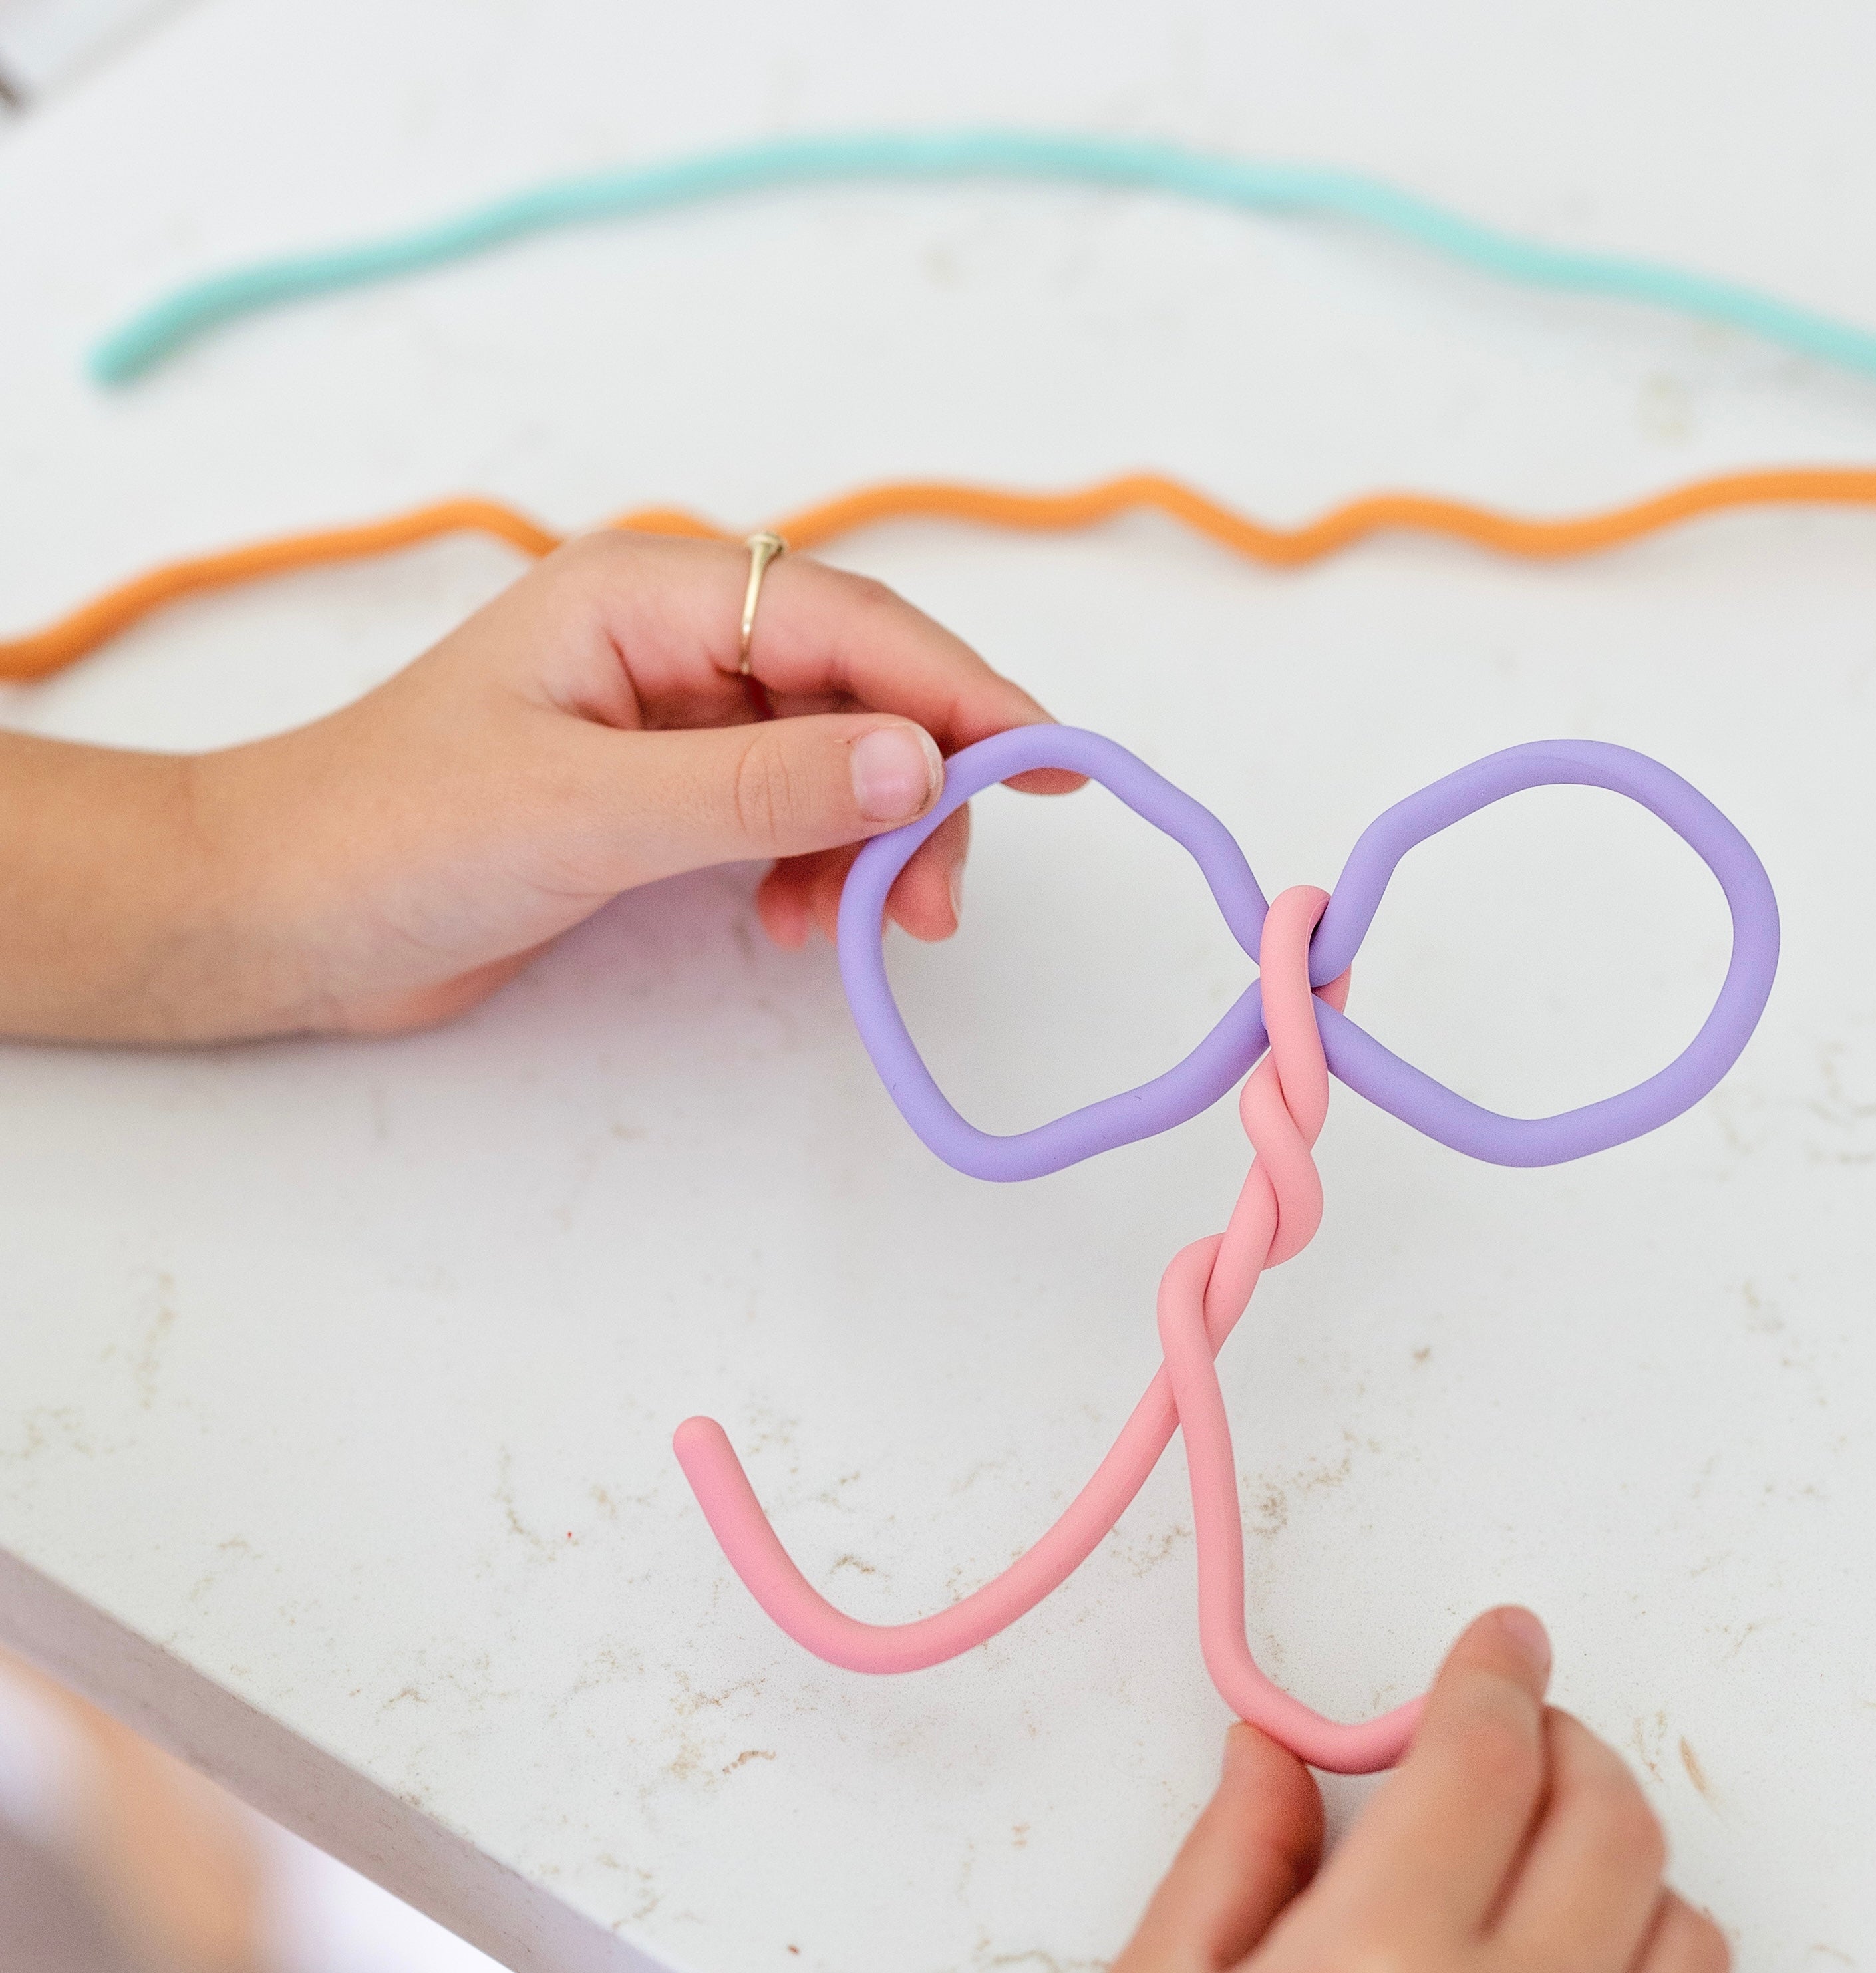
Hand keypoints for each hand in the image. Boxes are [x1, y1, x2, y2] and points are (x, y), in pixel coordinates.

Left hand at [0, 530, 1076, 1041]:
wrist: (278, 916)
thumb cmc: (394, 835)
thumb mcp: (589, 812)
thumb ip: (759, 787)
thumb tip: (915, 763)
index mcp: (647, 596)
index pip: (850, 624)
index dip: (964, 691)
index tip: (1055, 762)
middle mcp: (672, 640)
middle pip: (860, 691)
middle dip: (919, 792)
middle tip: (936, 903)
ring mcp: (671, 718)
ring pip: (836, 761)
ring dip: (871, 844)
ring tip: (860, 931)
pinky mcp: (662, 793)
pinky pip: (789, 814)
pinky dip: (816, 870)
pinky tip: (793, 925)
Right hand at [967, 1609, 1727, 1972]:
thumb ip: (1236, 1857)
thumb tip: (1284, 1754)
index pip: (1488, 1758)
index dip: (1493, 1672)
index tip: (1496, 1647)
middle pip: (1611, 1825)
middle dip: (1562, 1750)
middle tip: (1504, 1747)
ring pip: (1685, 1944)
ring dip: (1620, 1875)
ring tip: (1534, 1878)